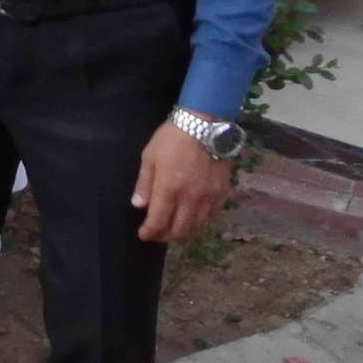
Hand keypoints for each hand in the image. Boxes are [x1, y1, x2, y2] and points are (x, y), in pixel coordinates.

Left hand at [132, 121, 232, 243]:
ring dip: (184, 232)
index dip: (150, 232)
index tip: (144, 235)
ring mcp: (210, 197)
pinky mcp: (223, 192)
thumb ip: (144, 183)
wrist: (205, 125)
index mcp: (169, 189)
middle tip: (157, 234)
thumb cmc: (172, 138)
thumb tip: (139, 205)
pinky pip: (212, 216)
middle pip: (180, 230)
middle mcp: (191, 198)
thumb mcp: (149, 156)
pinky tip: (192, 219)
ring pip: (197, 227)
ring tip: (174, 230)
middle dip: (166, 236)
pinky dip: (200, 222)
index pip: (159, 222)